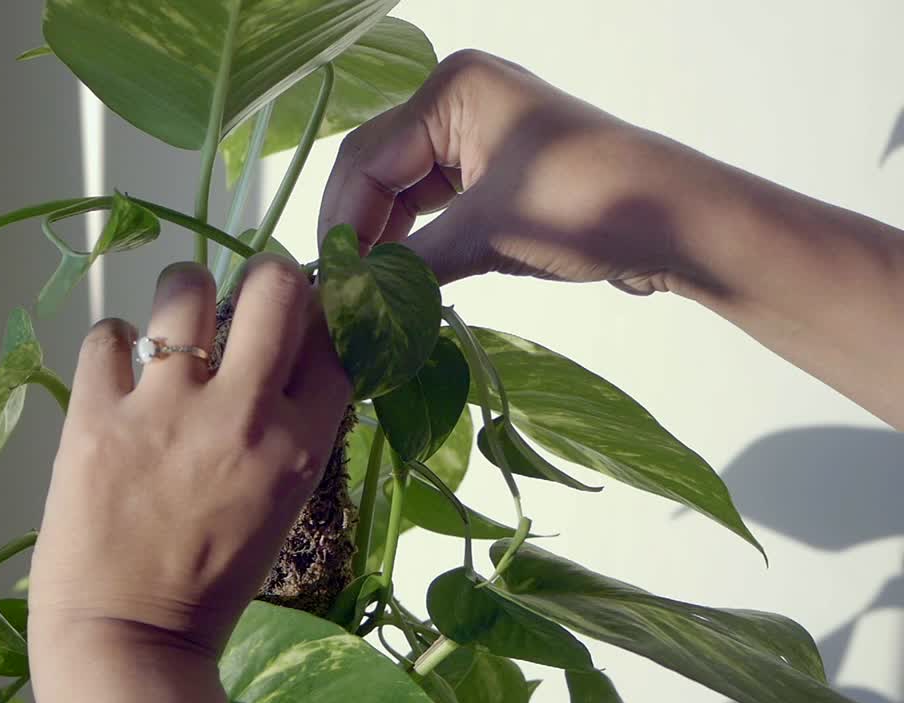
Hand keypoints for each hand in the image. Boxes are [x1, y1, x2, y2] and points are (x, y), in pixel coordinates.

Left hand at [28, 258, 350, 702]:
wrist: (128, 638)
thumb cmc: (211, 582)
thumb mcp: (280, 505)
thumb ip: (289, 431)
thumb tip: (284, 359)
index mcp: (299, 445)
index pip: (333, 337)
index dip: (320, 313)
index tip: (299, 316)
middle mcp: (240, 414)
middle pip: (274, 287)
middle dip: (265, 276)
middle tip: (245, 297)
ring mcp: (165, 410)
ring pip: (184, 286)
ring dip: (182, 293)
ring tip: (172, 324)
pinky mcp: (96, 415)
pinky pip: (108, 334)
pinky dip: (113, 346)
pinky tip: (118, 375)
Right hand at [319, 49, 695, 293]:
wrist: (679, 223)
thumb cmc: (588, 205)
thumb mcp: (486, 234)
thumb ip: (407, 266)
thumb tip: (345, 305)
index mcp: (451, 89)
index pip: (365, 158)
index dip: (342, 222)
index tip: (331, 283)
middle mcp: (458, 100)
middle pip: (377, 170)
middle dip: (359, 231)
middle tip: (343, 294)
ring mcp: (478, 135)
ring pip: (402, 190)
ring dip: (386, 241)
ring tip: (371, 295)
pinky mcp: (496, 171)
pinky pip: (435, 204)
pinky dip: (417, 241)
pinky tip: (404, 280)